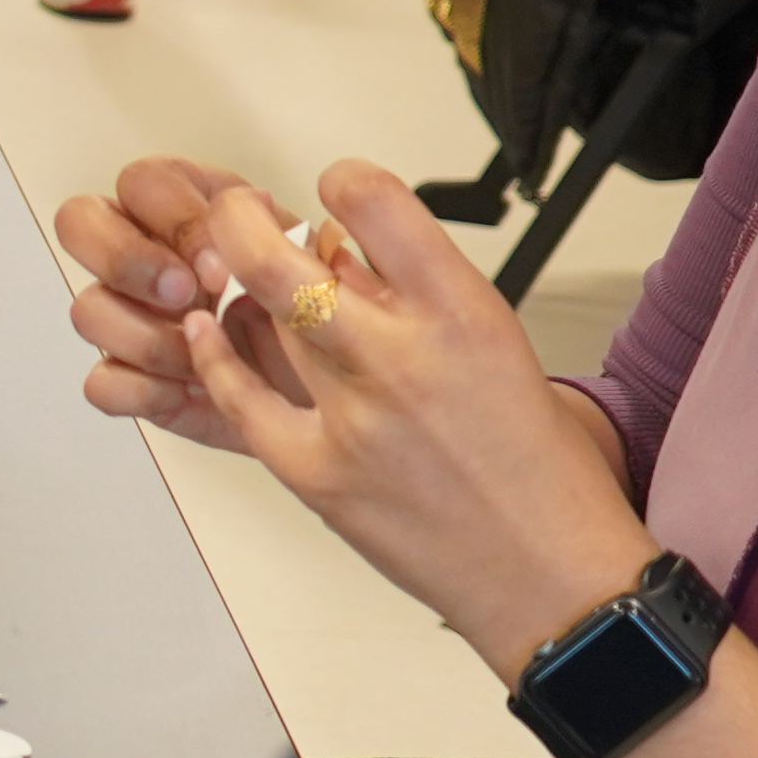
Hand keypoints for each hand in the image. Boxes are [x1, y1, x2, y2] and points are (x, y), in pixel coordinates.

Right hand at [58, 153, 294, 452]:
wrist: (336, 382)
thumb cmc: (316, 310)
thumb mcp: (311, 261)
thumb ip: (279, 236)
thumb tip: (254, 215)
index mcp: (186, 204)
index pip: (142, 182)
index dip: (175, 221)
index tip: (221, 266)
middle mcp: (143, 250)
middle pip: (80, 223)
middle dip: (128, 261)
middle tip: (184, 297)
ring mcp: (127, 313)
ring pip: (87, 309)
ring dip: (146, 337)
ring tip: (201, 358)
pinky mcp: (130, 377)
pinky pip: (102, 382)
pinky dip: (143, 391)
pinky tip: (189, 391)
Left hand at [154, 162, 659, 665]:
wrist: (550, 574)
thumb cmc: (536, 465)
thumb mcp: (496, 347)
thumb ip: (416, 298)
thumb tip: (340, 254)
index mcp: (463, 311)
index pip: (376, 202)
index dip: (341, 183)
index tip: (331, 192)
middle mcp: (403, 356)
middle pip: (279, 258)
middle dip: (241, 221)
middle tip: (236, 212)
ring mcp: (353, 418)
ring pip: (256, 320)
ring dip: (237, 290)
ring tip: (236, 281)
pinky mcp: (317, 473)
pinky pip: (237, 399)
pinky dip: (213, 359)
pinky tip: (206, 335)